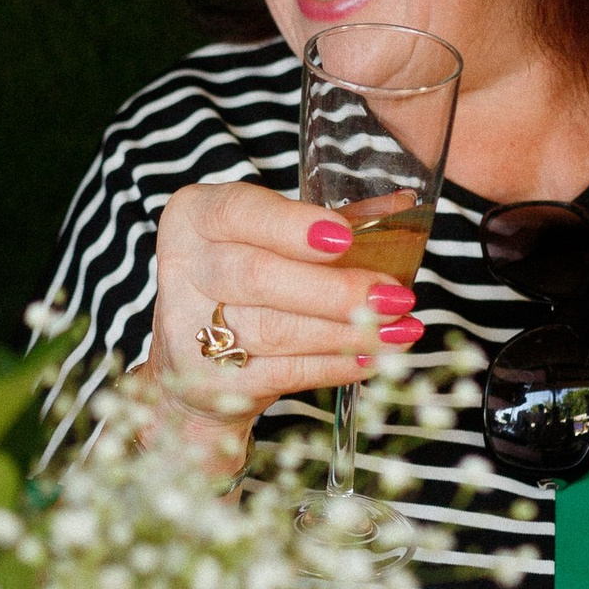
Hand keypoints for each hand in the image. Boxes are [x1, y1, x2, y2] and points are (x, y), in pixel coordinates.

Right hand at [147, 182, 418, 420]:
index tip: (345, 238)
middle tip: (394, 296)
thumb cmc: (245, 286)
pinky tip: (372, 356)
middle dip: (335, 290)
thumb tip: (404, 206)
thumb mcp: (278, 240)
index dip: (291, 226)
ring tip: (397, 329)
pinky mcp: (211, 382)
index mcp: (194, 218)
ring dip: (346, 331)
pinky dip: (335, 365)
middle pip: (259, 277)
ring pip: (276, 329)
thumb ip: (337, 221)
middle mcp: (184, 270)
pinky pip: (284, 372)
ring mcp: (191, 331)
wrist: (196, 365)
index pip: (238, 212)